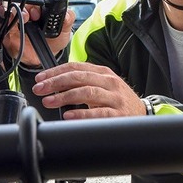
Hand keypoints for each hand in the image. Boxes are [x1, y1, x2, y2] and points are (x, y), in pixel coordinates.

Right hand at [0, 4, 74, 66]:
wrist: (45, 58)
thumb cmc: (53, 41)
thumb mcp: (64, 30)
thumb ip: (67, 20)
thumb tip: (68, 14)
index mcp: (38, 8)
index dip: (34, 3)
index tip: (38, 13)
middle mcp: (25, 13)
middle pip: (17, 2)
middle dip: (21, 7)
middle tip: (28, 16)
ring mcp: (15, 23)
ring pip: (6, 11)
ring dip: (11, 13)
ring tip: (19, 18)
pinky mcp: (8, 35)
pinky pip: (1, 27)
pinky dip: (3, 25)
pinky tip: (10, 27)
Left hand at [32, 62, 146, 119]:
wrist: (142, 115)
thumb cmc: (118, 101)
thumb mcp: (102, 86)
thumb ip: (83, 82)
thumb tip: (55, 85)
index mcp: (102, 72)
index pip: (75, 67)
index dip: (55, 72)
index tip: (40, 79)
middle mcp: (109, 82)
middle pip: (78, 77)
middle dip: (55, 83)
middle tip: (40, 89)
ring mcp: (114, 98)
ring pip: (86, 92)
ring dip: (64, 97)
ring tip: (49, 101)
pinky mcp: (118, 114)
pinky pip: (98, 113)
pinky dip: (82, 114)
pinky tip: (69, 115)